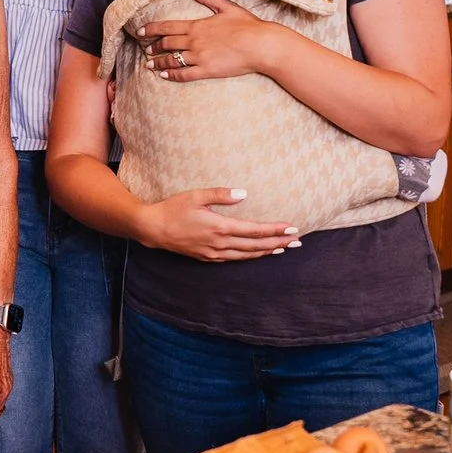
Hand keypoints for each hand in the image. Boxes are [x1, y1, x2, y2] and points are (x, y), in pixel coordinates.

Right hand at [135, 188, 300, 261]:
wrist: (153, 229)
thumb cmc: (173, 208)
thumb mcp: (196, 195)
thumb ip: (221, 194)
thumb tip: (243, 194)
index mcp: (219, 227)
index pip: (255, 230)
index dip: (275, 230)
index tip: (292, 228)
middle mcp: (220, 243)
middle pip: (256, 246)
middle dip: (279, 243)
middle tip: (298, 241)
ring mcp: (214, 253)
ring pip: (247, 255)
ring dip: (267, 252)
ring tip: (284, 249)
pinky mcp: (208, 257)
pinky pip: (235, 259)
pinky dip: (250, 257)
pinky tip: (258, 254)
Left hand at [140, 0, 282, 81]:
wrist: (261, 46)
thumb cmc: (248, 25)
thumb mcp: (227, 7)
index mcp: (197, 25)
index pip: (166, 27)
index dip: (150, 30)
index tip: (140, 32)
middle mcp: (194, 41)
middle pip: (166, 44)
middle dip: (153, 47)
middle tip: (146, 50)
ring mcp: (199, 57)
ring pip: (172, 60)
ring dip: (158, 62)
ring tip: (149, 64)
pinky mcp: (207, 71)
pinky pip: (184, 74)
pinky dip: (171, 75)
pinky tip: (163, 75)